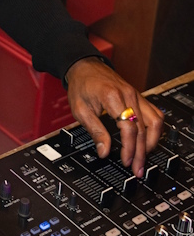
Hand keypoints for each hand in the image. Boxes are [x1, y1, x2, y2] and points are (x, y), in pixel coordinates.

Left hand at [64, 58, 163, 176]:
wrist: (84, 66)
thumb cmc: (81, 85)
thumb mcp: (80, 109)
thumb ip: (94, 131)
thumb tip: (104, 151)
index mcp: (112, 97)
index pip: (129, 127)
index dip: (129, 148)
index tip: (125, 161)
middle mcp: (129, 95)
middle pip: (142, 128)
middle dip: (141, 152)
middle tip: (137, 169)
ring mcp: (136, 95)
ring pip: (155, 121)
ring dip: (151, 142)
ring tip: (143, 157)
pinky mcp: (138, 96)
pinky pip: (154, 113)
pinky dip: (154, 129)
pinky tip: (147, 141)